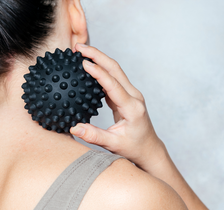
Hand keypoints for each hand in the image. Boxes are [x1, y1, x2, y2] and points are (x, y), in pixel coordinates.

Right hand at [70, 43, 164, 167]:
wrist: (148, 149)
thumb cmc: (134, 148)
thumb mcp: (113, 144)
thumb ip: (94, 136)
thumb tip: (74, 128)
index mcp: (132, 108)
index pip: (113, 85)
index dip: (98, 72)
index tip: (84, 63)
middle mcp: (133, 97)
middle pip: (115, 69)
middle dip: (97, 55)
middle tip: (79, 47)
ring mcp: (131, 94)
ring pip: (114, 70)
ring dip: (99, 58)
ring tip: (81, 51)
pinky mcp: (126, 95)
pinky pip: (112, 78)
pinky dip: (100, 69)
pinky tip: (88, 65)